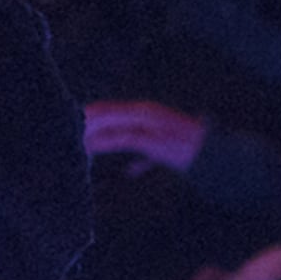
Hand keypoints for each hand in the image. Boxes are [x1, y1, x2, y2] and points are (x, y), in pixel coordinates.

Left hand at [81, 99, 211, 173]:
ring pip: (114, 125)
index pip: (116, 109)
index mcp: (148, 112)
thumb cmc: (188, 149)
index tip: (80, 116)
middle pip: (111, 113)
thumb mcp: (161, 152)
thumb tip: (131, 170)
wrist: (209, 152)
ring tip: (77, 138)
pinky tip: (91, 147)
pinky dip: (106, 142)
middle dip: (90, 120)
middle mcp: (147, 114)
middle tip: (71, 126)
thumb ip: (145, 159)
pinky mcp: (152, 139)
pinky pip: (124, 139)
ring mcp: (149, 126)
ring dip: (94, 131)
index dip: (97, 113)